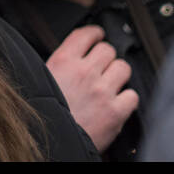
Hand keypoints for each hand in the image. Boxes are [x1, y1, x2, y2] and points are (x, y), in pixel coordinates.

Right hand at [45, 24, 138, 151]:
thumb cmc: (42, 113)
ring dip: (117, 74)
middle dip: (105, 56)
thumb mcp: (40, 78)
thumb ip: (59, 64)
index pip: (86, 34)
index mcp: (63, 61)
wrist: (52, 140)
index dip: (94, 33)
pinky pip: (132, 95)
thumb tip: (72, 55)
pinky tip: (116, 101)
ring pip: (123, 68)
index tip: (96, 35)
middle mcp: (85, 72)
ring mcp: (103, 91)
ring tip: (110, 82)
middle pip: (107, 49)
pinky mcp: (116, 111)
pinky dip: (126, 98)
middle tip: (102, 64)